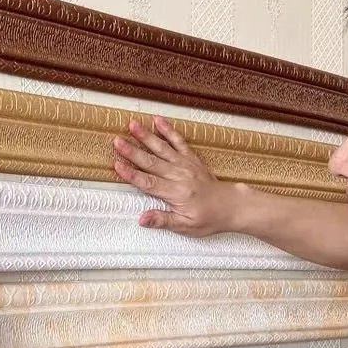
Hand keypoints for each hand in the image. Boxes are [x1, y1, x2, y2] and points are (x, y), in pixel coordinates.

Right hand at [113, 115, 247, 236]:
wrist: (231, 206)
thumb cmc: (208, 218)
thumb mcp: (186, 227)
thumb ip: (162, 220)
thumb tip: (142, 219)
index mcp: (176, 193)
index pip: (149, 183)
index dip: (131, 174)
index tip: (117, 165)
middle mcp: (180, 176)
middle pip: (151, 162)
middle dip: (133, 151)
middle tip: (117, 141)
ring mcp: (186, 164)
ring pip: (162, 148)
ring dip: (146, 136)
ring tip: (132, 124)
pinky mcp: (191, 158)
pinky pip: (178, 141)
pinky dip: (168, 130)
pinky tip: (158, 120)